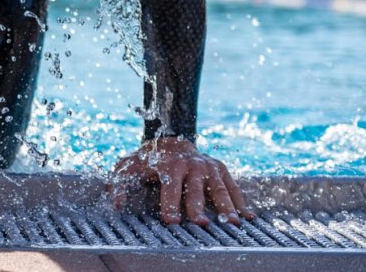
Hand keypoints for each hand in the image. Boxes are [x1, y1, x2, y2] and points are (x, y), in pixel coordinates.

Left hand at [110, 137, 254, 225]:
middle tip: (201, 223)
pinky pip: (232, 186)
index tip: (170, 220)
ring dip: (226, 206)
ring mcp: (208, 166)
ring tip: (233, 223)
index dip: (169, 204)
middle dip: (197, 205)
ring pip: (218, 188)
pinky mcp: (221, 169)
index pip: (169, 186)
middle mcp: (191, 164)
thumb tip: (117, 204)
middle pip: (195, 188)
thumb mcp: (128, 169)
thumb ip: (119, 185)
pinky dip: (241, 201)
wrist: (170, 142)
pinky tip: (249, 216)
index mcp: (168, 164)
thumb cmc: (148, 162)